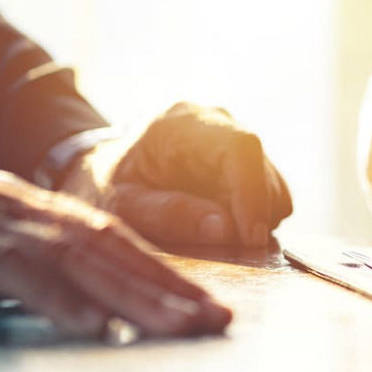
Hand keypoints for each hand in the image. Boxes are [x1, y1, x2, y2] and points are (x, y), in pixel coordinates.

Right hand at [0, 169, 230, 337]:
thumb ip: (44, 266)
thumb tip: (103, 302)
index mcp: (38, 208)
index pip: (117, 241)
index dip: (166, 274)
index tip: (210, 306)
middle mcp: (23, 207)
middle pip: (110, 249)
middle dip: (167, 288)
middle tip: (214, 320)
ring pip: (76, 259)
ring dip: (132, 296)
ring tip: (175, 326)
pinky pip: (15, 273)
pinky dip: (59, 299)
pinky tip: (96, 326)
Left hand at [67, 103, 291, 246]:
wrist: (98, 169)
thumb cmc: (100, 186)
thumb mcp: (118, 205)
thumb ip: (166, 215)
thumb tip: (226, 229)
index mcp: (181, 123)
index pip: (240, 147)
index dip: (253, 193)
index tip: (251, 238)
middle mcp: (216, 121)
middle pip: (262, 168)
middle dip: (254, 214)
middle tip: (229, 249)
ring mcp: (233, 138)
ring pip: (273, 183)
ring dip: (256, 218)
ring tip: (215, 236)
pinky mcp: (243, 160)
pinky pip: (269, 192)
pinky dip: (254, 216)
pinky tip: (221, 225)